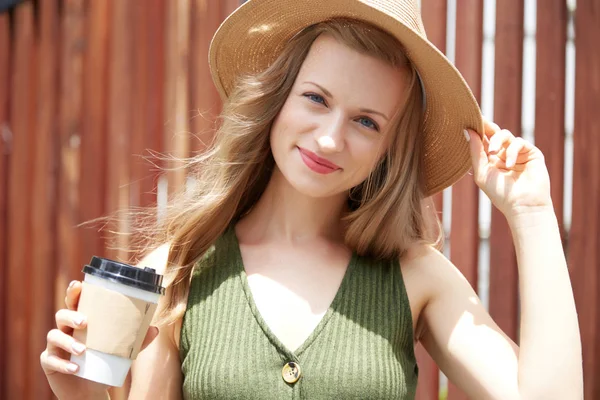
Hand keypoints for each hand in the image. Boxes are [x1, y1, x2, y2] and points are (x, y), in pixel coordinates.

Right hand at [40, 280, 158, 398]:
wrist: (90, 389)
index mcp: (81, 321)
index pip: (75, 302)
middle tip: (84, 321)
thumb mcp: (121, 352)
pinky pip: (50, 360)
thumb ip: (136, 341)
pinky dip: (63, 364)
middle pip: (61, 314)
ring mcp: (54, 346)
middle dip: (70, 314)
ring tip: (83, 350)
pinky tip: (75, 368)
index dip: (74, 292)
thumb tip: (155, 329)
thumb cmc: (103, 362)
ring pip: (54, 336)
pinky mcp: (49, 363)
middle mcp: (65, 329)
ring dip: (68, 342)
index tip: (78, 285)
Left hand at [466, 119, 551, 217]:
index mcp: (490, 159)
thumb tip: (468, 131)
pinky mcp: (531, 153)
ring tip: (494, 153)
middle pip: (494, 133)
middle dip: (486, 127)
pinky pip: (519, 142)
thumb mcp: (482, 172)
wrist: (522, 205)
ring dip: (497, 141)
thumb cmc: (500, 193)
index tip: (467, 120)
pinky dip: (512, 151)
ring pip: (505, 134)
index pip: (483, 140)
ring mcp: (517, 153)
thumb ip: (476, 152)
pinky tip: (510, 164)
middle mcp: (503, 154)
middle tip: (479, 123)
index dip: (477, 130)